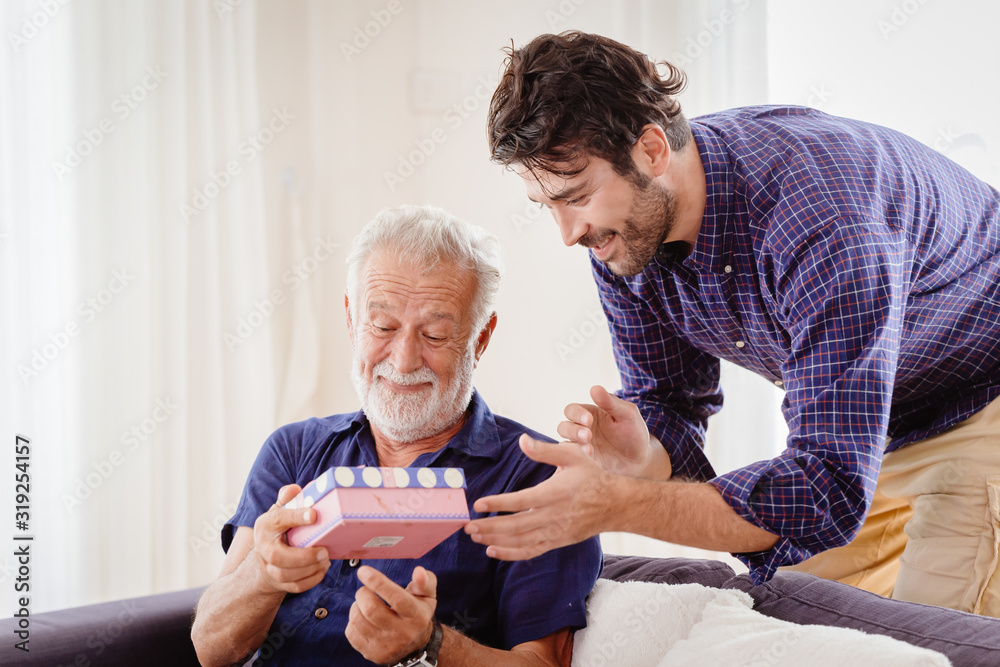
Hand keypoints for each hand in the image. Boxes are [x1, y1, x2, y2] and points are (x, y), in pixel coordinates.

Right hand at [252, 484, 329, 594]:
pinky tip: (322, 570)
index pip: (277, 520)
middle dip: (303, 556)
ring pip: (285, 575)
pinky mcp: (277, 582)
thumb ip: (287, 499)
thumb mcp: (280, 510)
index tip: (314, 515)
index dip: (295, 517)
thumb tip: (294, 489)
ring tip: (326, 559)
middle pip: (277, 556)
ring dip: (309, 569)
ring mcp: (268, 567)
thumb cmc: (279, 529)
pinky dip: (311, 580)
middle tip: (324, 551)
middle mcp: (262, 548)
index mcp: (264, 526)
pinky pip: (294, 587)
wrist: (265, 557)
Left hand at [346, 565, 437, 664]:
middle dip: (362, 594)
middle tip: (365, 590)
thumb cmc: (417, 612)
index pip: (396, 598)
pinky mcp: (372, 654)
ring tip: (363, 603)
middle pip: (372, 610)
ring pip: (358, 621)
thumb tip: (418, 571)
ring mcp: (386, 646)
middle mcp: (402, 633)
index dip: (378, 582)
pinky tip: (362, 618)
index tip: (363, 571)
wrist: (416, 645)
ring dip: (356, 606)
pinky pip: (351, 633)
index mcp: (416, 616)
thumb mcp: (427, 595)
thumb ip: (425, 581)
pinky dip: (352, 621)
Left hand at [464, 435, 619, 559]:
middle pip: (516, 526)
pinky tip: (492, 550)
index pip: (521, 501)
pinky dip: (510, 554)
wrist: (615, 505)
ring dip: (495, 539)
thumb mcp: (572, 455)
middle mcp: (554, 516)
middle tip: (467, 526)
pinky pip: (530, 551)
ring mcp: (555, 532)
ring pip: (520, 541)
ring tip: (474, 536)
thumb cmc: (592, 476)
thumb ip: (545, 450)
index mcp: (555, 493)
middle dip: (490, 527)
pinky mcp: (557, 542)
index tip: (478, 505)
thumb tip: (521, 440)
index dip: (498, 504)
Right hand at [557, 385, 655, 477]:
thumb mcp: (627, 415)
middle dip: (573, 431)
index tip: (589, 420)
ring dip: (573, 446)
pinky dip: (578, 461)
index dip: (576, 414)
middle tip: (588, 436)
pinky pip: (572, 461)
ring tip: (589, 450)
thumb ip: (611, 402)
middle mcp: (581, 430)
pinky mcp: (583, 463)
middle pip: (563, 427)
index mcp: (589, 414)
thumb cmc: (634, 432)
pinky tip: (594, 462)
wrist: (641, 460)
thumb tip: (594, 388)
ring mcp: (581, 447)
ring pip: (564, 445)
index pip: (572, 410)